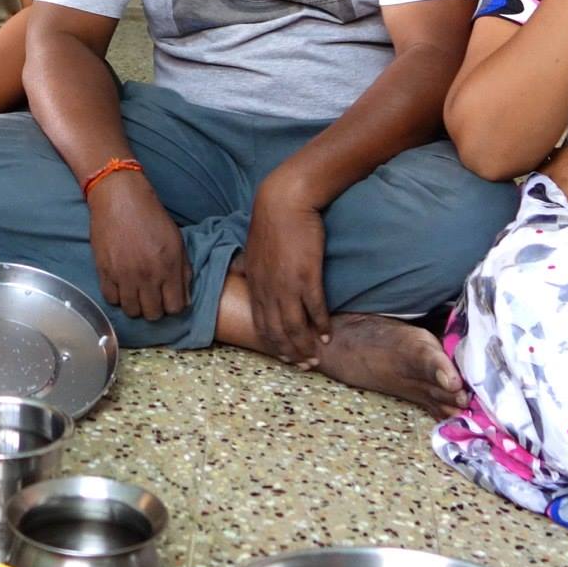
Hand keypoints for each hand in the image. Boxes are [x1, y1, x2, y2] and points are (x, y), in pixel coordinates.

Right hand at [88, 177, 188, 320]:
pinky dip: (117, 296)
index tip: (169, 299)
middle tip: (152, 296)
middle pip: (153, 314)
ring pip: (131, 311)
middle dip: (155, 308)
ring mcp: (124, 276)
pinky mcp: (104, 272)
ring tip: (136, 292)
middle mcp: (147, 275)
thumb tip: (184, 298)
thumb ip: (183, 271)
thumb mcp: (177, 240)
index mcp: (169, 267)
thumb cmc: (151, 216)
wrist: (119, 197)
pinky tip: (121, 286)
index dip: (173, 306)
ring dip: (136, 305)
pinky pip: (111, 299)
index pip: (175, 308)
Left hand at [241, 167, 329, 365]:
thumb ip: (247, 266)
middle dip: (290, 352)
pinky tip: (328, 336)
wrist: (283, 201)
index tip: (285, 356)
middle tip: (303, 365)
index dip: (273, 344)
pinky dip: (321, 325)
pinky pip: (314, 309)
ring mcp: (287, 285)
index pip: (261, 324)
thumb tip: (240, 273)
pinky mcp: (307, 276)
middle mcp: (268, 290)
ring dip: (306, 346)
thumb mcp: (250, 248)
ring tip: (316, 358)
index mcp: (255, 284)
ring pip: (295, 326)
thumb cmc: (270, 222)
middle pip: (278, 331)